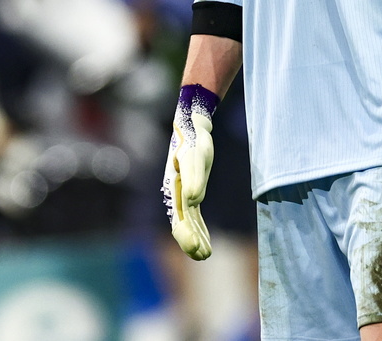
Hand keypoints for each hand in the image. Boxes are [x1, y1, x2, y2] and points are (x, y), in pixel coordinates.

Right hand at [162, 85, 217, 259]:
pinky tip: (206, 240)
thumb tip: (194, 200)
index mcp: (175, 188)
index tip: (197, 249)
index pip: (180, 218)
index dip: (187, 235)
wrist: (192, 126)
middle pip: (182, 224)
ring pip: (189, 222)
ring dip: (196, 238)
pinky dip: (200, 228)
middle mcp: (176, 194)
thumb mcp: (196, 158)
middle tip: (203, 256)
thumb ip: (194, 178)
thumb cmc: (194, 141)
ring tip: (206, 254)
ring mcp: (184, 193)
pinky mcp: (192, 190)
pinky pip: (195, 215)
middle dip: (191, 241)